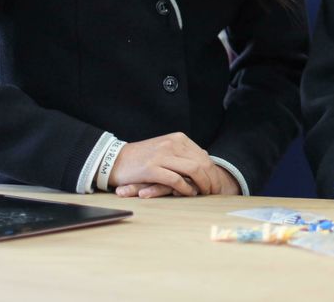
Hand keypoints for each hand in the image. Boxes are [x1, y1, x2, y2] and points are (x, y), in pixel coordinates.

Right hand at [107, 133, 239, 197]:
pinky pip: (176, 180)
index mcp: (178, 139)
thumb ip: (183, 154)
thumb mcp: (166, 149)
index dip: (213, 171)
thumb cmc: (143, 158)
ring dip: (203, 184)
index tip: (217, 183)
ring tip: (205, 194)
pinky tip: (189, 194)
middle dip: (212, 179)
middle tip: (215, 192)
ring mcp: (162, 155)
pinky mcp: (152, 169)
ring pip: (193, 170)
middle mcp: (172, 144)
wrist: (116, 160)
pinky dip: (186, 189)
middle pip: (202, 163)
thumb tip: (204, 161)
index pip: (203, 156)